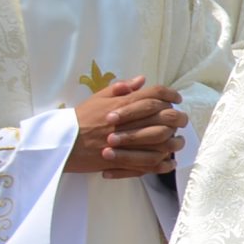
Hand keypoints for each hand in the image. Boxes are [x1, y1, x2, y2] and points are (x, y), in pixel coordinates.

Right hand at [67, 76, 186, 177]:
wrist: (62, 143)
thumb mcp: (98, 98)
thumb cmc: (80, 119)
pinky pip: (151, 163)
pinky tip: (169, 161)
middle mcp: (129, 121)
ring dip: (174, 141)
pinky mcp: (124, 160)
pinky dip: (163, 163)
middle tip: (181, 120)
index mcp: (122, 104)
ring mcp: (128, 142)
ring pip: (164, 141)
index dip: (170, 94)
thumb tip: (141, 80)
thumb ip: (120, 88)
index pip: (155, 94)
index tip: (177, 99)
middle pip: (166, 116)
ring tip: (177, 141)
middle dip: (178, 117)